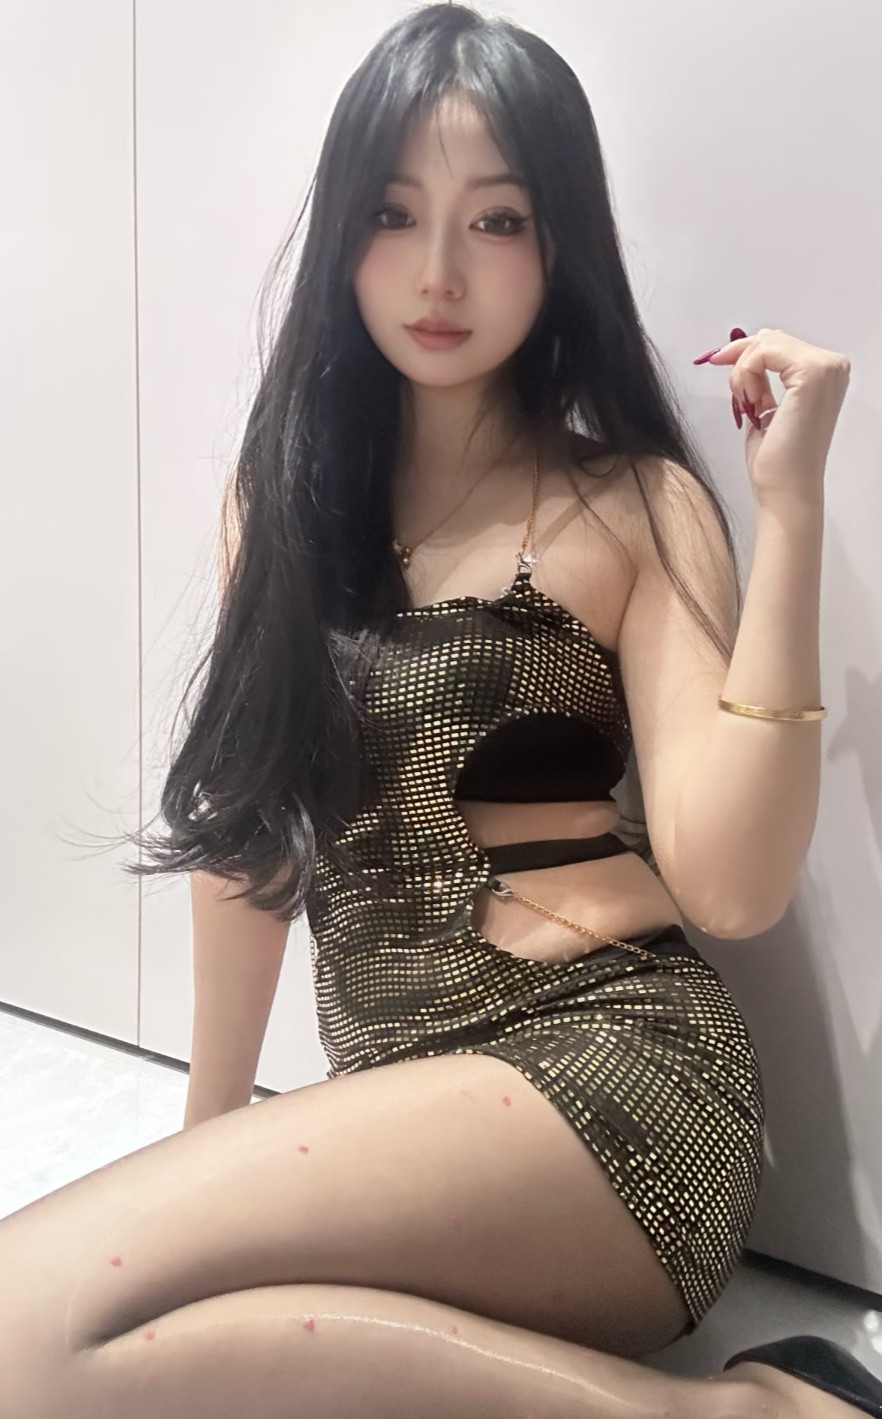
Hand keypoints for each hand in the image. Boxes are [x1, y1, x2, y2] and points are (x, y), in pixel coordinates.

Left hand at [702, 327, 850, 508]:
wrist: (786, 490)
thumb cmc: (777, 459)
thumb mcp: (767, 407)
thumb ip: (762, 379)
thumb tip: (739, 352)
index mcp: (826, 372)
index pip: (778, 343)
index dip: (744, 353)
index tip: (720, 364)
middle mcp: (833, 365)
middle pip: (771, 339)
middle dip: (742, 364)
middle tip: (740, 399)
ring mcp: (826, 368)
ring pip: (765, 344)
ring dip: (743, 374)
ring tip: (749, 406)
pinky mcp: (812, 374)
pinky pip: (764, 353)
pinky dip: (745, 376)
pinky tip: (752, 403)